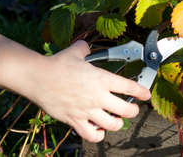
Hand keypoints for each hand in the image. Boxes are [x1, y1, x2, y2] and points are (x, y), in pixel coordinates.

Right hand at [27, 41, 149, 141]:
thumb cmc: (56, 64)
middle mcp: (98, 96)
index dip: (142, 92)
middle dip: (133, 110)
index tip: (146, 94)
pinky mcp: (74, 120)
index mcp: (102, 79)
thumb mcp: (76, 52)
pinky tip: (98, 129)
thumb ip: (85, 49)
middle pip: (127, 110)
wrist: (37, 77)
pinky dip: (98, 134)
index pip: (130, 87)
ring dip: (118, 123)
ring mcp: (87, 110)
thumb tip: (85, 47)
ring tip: (117, 120)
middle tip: (133, 109)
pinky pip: (91, 135)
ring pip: (112, 124)